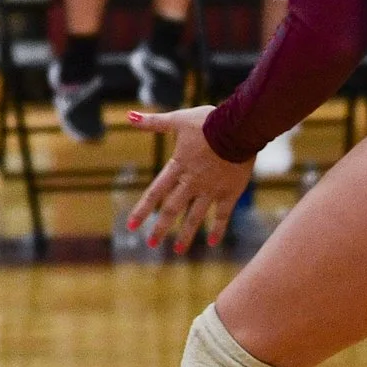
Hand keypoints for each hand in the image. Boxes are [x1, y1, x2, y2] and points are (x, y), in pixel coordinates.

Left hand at [124, 105, 250, 251]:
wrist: (237, 128)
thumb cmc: (207, 121)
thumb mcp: (178, 119)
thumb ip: (153, 122)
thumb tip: (129, 116)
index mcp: (178, 167)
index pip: (155, 192)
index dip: (143, 209)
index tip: (132, 226)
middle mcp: (192, 183)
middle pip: (172, 209)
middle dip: (161, 227)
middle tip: (151, 243)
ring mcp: (211, 190)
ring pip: (195, 216)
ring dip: (186, 234)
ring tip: (177, 250)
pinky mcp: (229, 193)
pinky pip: (222, 215)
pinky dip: (218, 229)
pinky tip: (213, 243)